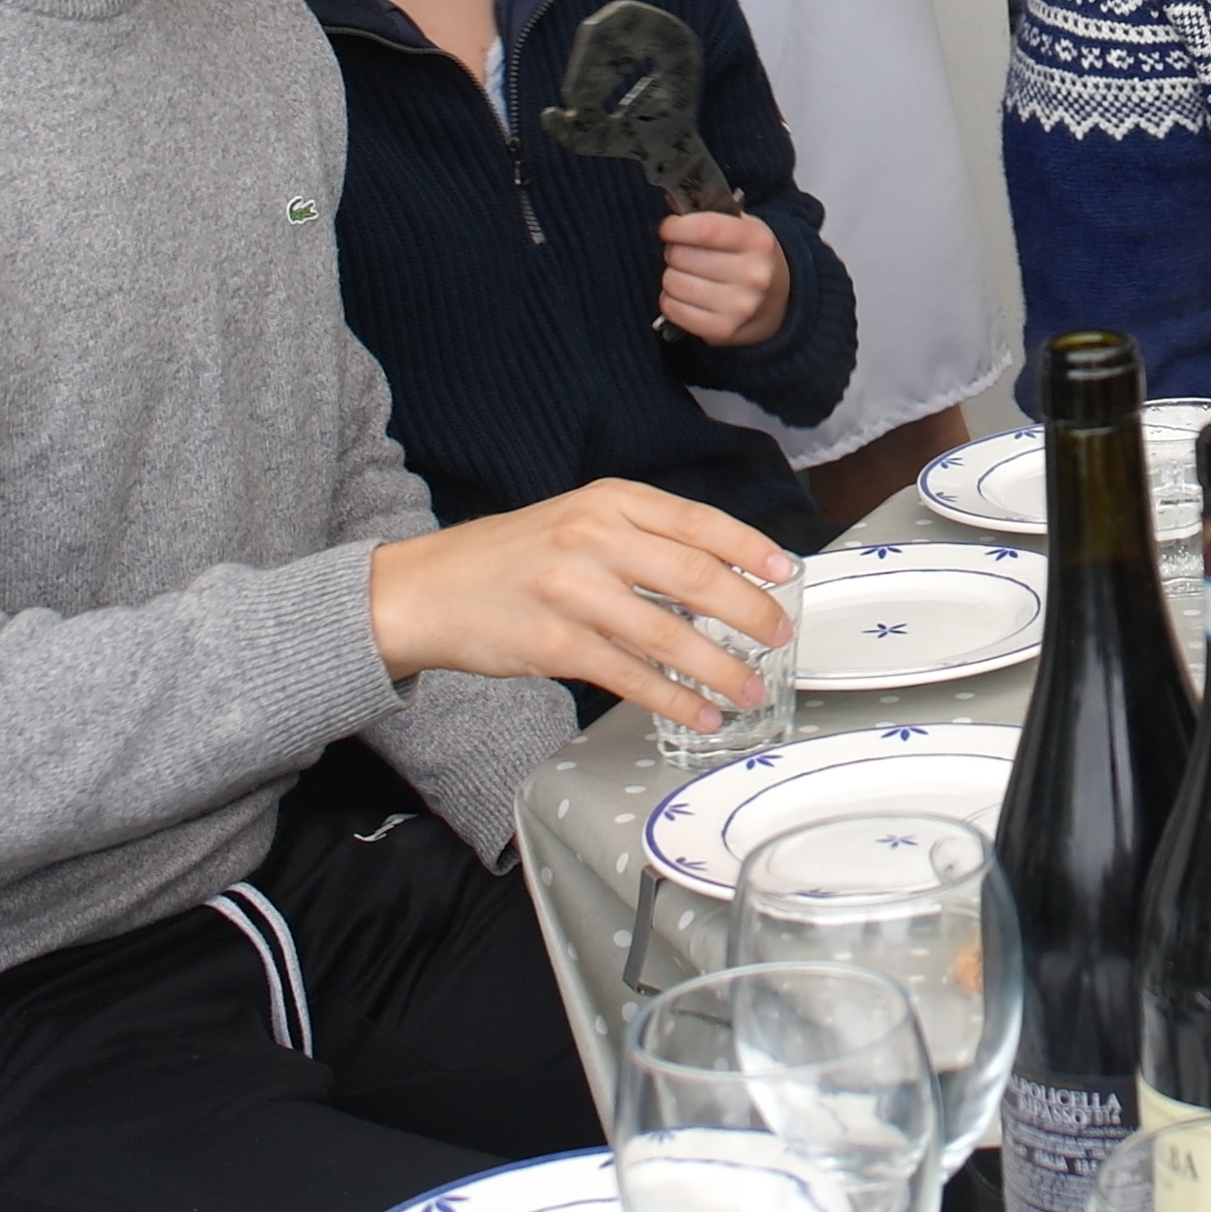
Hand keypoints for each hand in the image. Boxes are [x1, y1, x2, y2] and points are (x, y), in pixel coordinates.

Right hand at [365, 480, 798, 724]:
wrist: (425, 590)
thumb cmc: (509, 558)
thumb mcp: (577, 520)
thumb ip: (641, 537)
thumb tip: (719, 572)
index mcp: (607, 501)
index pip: (697, 522)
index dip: (750, 548)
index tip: (785, 572)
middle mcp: (593, 538)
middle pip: (695, 575)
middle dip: (749, 610)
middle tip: (779, 634)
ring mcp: (573, 591)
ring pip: (669, 633)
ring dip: (720, 666)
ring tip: (750, 686)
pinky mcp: (554, 644)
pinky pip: (630, 676)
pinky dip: (673, 698)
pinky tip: (699, 710)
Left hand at [659, 206, 793, 345]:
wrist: (780, 304)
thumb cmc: (753, 260)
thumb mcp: (743, 228)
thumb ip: (709, 215)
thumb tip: (671, 199)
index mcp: (757, 241)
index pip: (704, 229)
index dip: (676, 227)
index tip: (669, 228)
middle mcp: (752, 274)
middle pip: (681, 256)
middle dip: (674, 251)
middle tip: (685, 254)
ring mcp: (739, 305)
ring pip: (673, 282)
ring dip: (672, 277)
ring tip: (687, 275)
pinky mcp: (722, 330)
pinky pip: (672, 309)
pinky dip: (671, 301)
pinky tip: (686, 296)